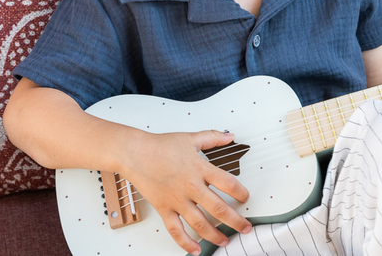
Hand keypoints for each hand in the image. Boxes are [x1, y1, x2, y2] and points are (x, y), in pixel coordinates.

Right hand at [122, 130, 250, 254]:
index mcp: (200, 168)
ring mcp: (177, 200)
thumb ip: (213, 137)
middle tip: (245, 227)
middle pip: (218, 208)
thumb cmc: (161, 145)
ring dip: (215, 235)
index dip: (240, 193)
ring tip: (225, 241)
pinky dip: (185, 243)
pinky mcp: (164, 209)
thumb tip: (230, 136)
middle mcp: (190, 186)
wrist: (135, 153)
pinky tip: (194, 249)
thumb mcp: (191, 138)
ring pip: (200, 223)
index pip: (228, 183)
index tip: (246, 198)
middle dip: (235, 220)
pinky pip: (176, 230)